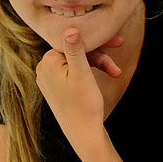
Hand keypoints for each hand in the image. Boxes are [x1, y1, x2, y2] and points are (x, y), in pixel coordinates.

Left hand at [35, 28, 119, 149]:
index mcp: (48, 61)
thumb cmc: (84, 105)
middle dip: (99, 56)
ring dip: (97, 66)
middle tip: (119, 59)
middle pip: (76, 53)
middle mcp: (43, 68)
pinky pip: (72, 73)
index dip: (96, 43)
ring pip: (76, 63)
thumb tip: (69, 27)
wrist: (83, 134)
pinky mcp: (56, 88)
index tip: (116, 42)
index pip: (74, 44)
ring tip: (116, 74)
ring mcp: (48, 79)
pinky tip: (103, 75)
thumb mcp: (82, 73)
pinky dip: (88, 74)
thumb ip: (75, 49)